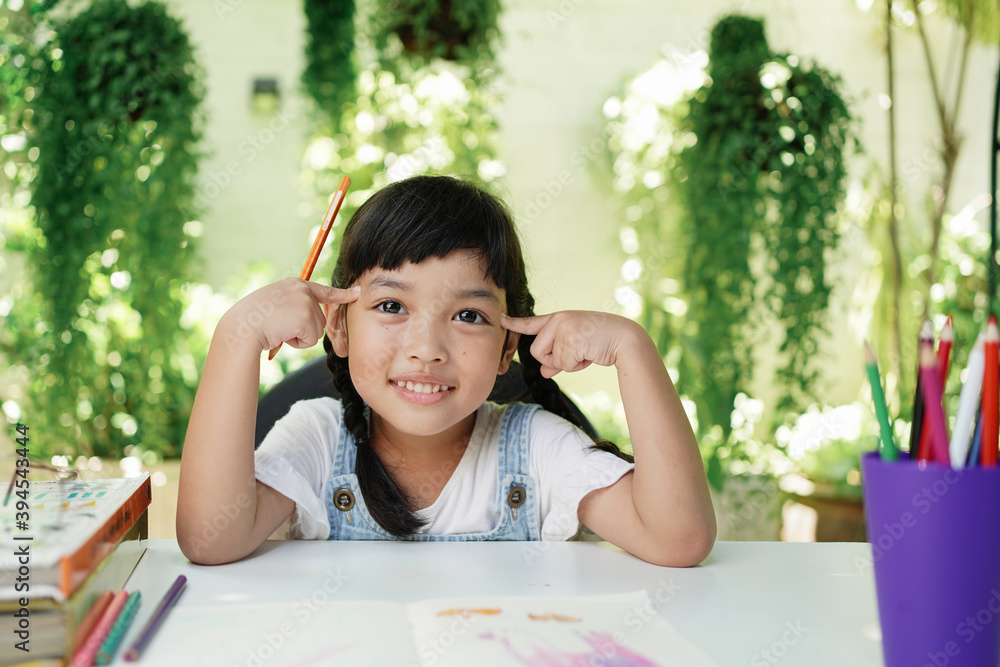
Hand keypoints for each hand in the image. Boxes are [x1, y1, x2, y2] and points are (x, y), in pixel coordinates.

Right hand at [220, 278, 359, 352]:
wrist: (241, 327)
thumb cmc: (251, 320)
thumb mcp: (274, 303)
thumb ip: (292, 305)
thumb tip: (307, 319)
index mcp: (295, 284)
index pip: (323, 291)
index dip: (342, 294)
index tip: (357, 292)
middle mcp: (302, 289)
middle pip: (319, 319)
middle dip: (303, 329)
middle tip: (279, 325)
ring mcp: (305, 302)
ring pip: (316, 330)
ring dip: (299, 336)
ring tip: (278, 329)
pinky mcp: (306, 317)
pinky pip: (311, 339)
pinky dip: (297, 343)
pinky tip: (281, 335)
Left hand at [501, 311, 635, 377]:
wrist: (624, 339)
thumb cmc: (601, 342)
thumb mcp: (576, 348)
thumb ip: (557, 358)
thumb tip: (544, 373)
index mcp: (558, 319)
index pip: (532, 323)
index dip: (514, 323)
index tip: (500, 319)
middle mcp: (558, 321)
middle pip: (537, 352)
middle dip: (552, 360)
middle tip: (575, 354)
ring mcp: (563, 329)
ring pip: (549, 360)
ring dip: (566, 363)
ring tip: (585, 351)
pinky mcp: (570, 339)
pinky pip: (563, 364)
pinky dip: (576, 366)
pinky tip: (589, 354)